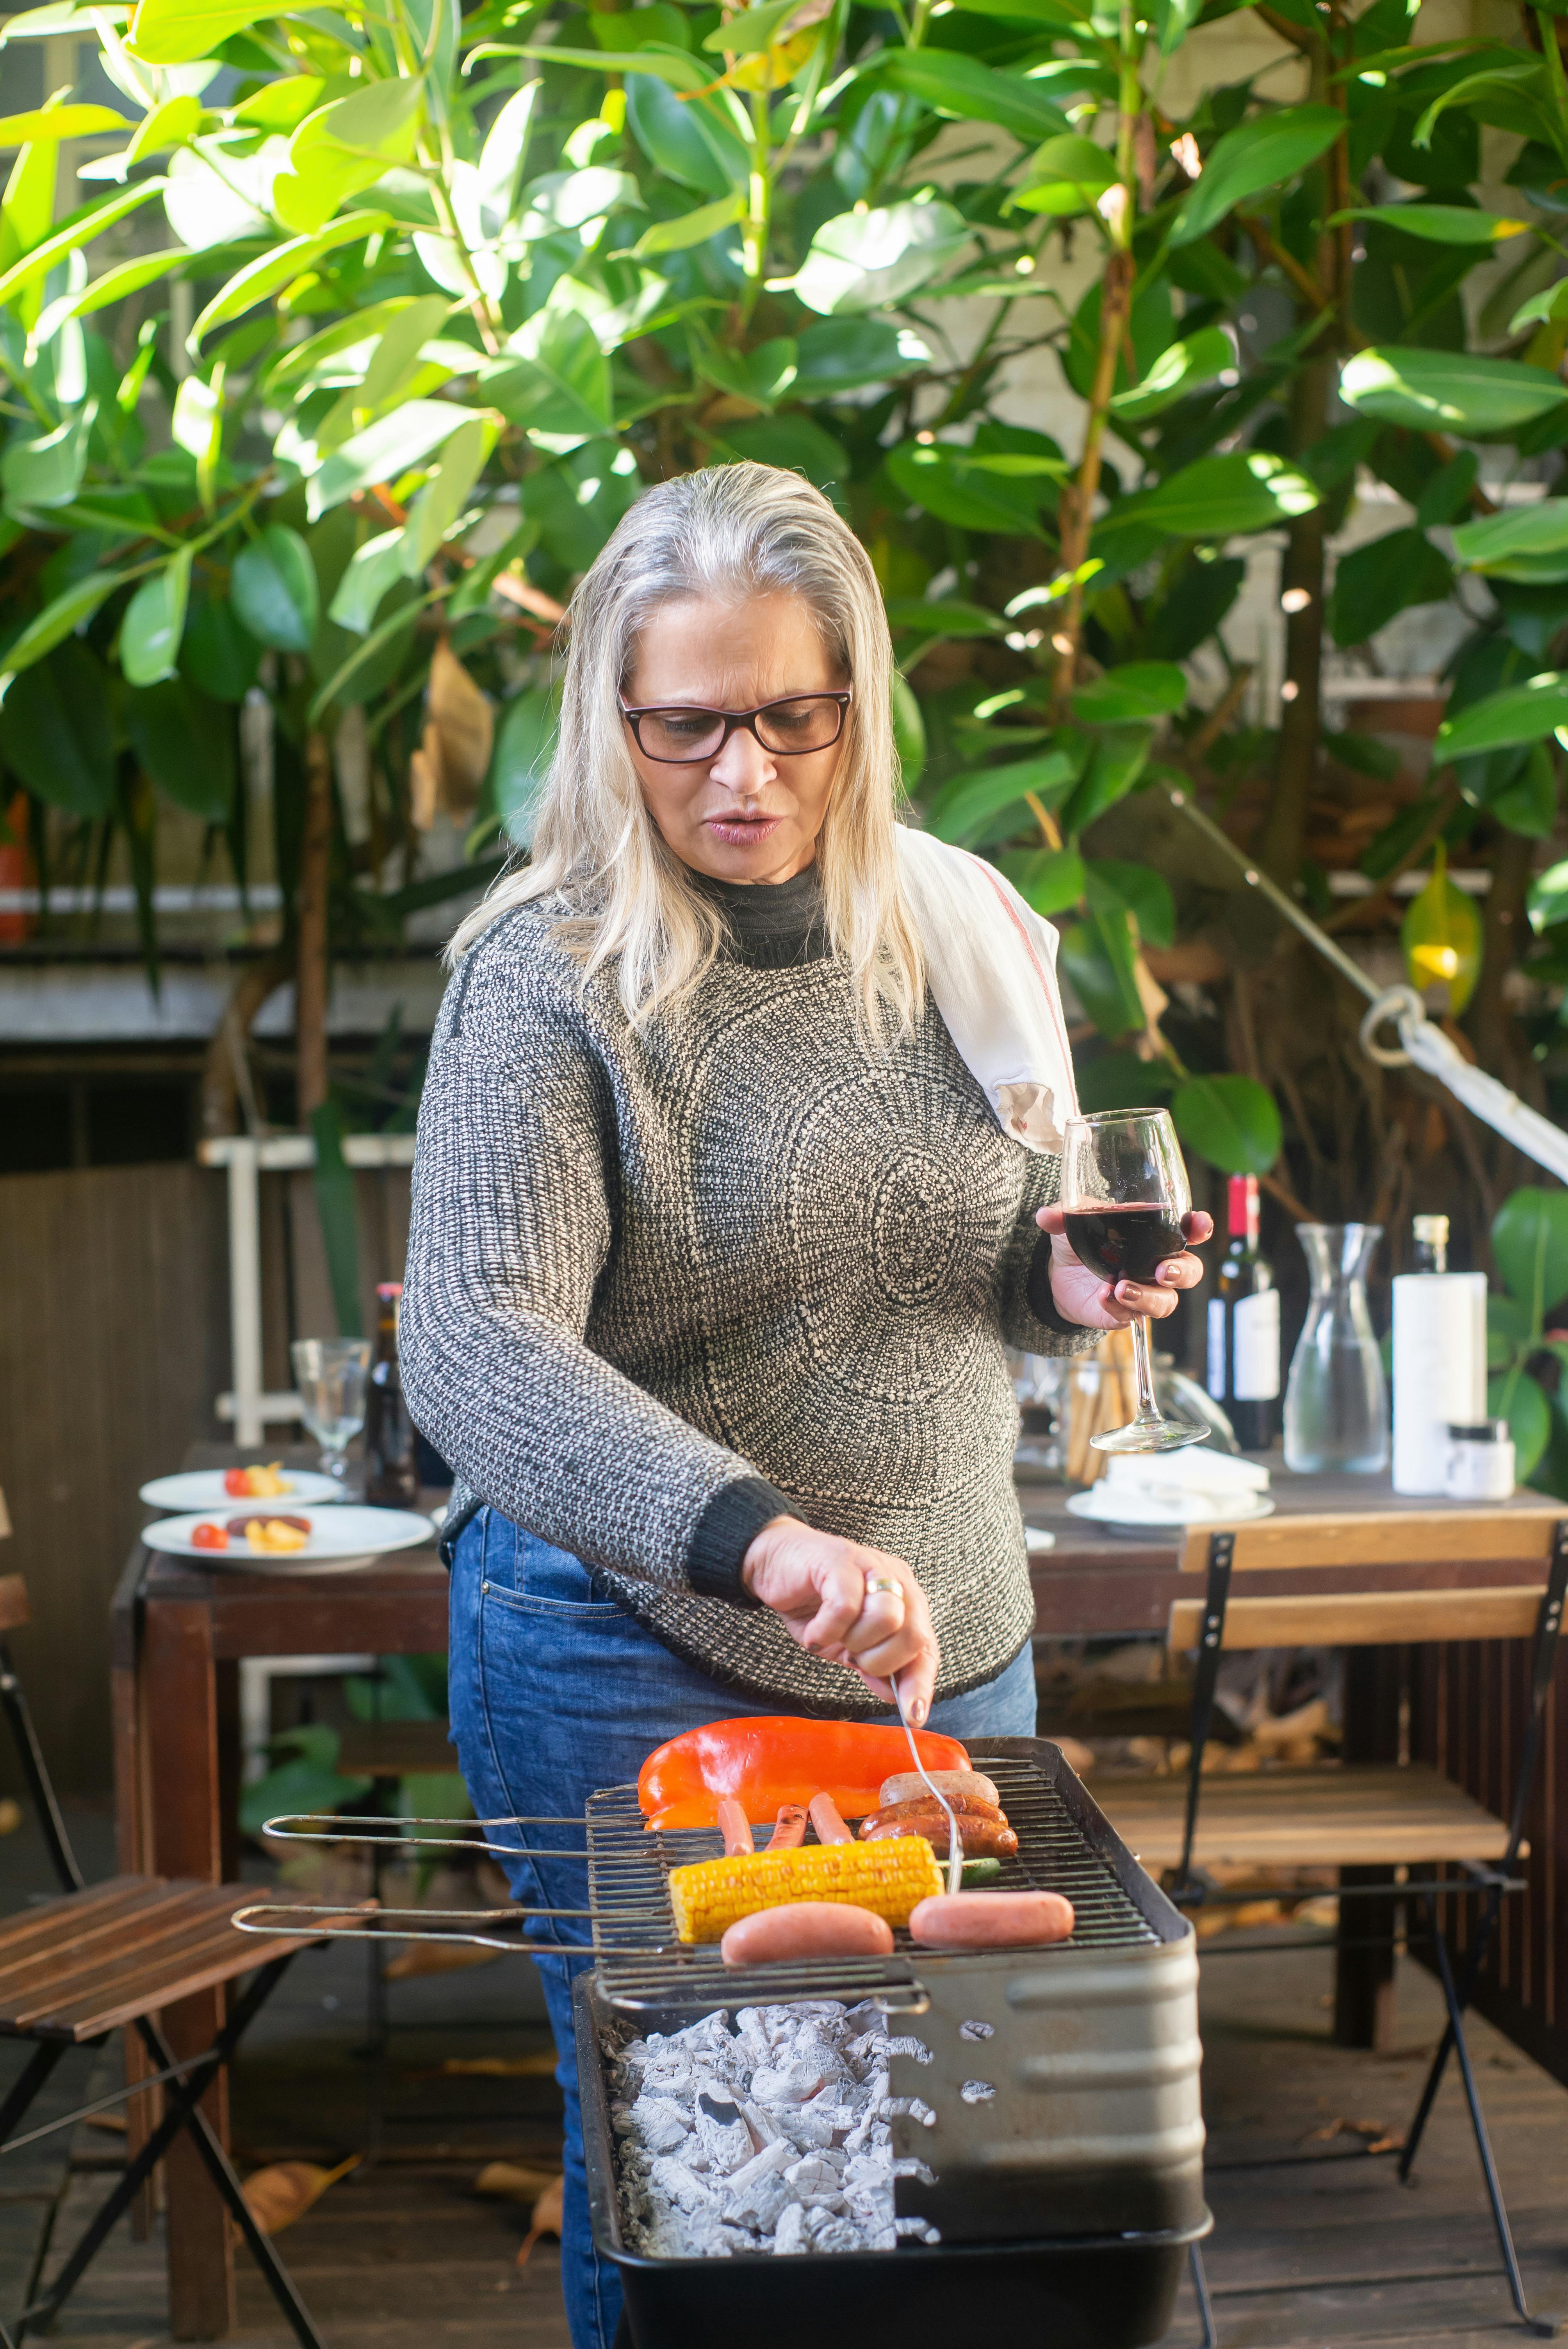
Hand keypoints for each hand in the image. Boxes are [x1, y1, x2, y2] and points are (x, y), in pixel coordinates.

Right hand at [740, 1518, 939, 1725]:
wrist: (773, 1564)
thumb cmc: (814, 1604)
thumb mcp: (848, 1646)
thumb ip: (875, 1668)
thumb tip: (897, 1697)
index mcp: (905, 1601)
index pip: (926, 1648)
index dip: (921, 1682)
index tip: (913, 1714)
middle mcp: (895, 1580)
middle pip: (912, 1635)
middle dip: (880, 1661)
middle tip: (851, 1655)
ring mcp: (870, 1566)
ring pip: (886, 1619)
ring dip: (854, 1642)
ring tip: (832, 1636)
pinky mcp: (841, 1561)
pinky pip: (845, 1608)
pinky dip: (827, 1630)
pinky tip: (814, 1631)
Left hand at [1034, 1204, 1212, 1330]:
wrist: (1058, 1274)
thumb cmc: (1080, 1240)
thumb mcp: (1071, 1220)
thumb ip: (1064, 1214)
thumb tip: (1047, 1216)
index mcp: (1155, 1236)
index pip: (1189, 1231)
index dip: (1200, 1228)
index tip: (1197, 1224)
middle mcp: (1157, 1266)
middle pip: (1190, 1272)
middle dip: (1181, 1272)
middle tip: (1162, 1271)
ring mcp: (1144, 1292)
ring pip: (1166, 1302)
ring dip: (1148, 1297)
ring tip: (1122, 1288)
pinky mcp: (1124, 1314)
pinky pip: (1130, 1317)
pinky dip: (1117, 1308)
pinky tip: (1103, 1297)